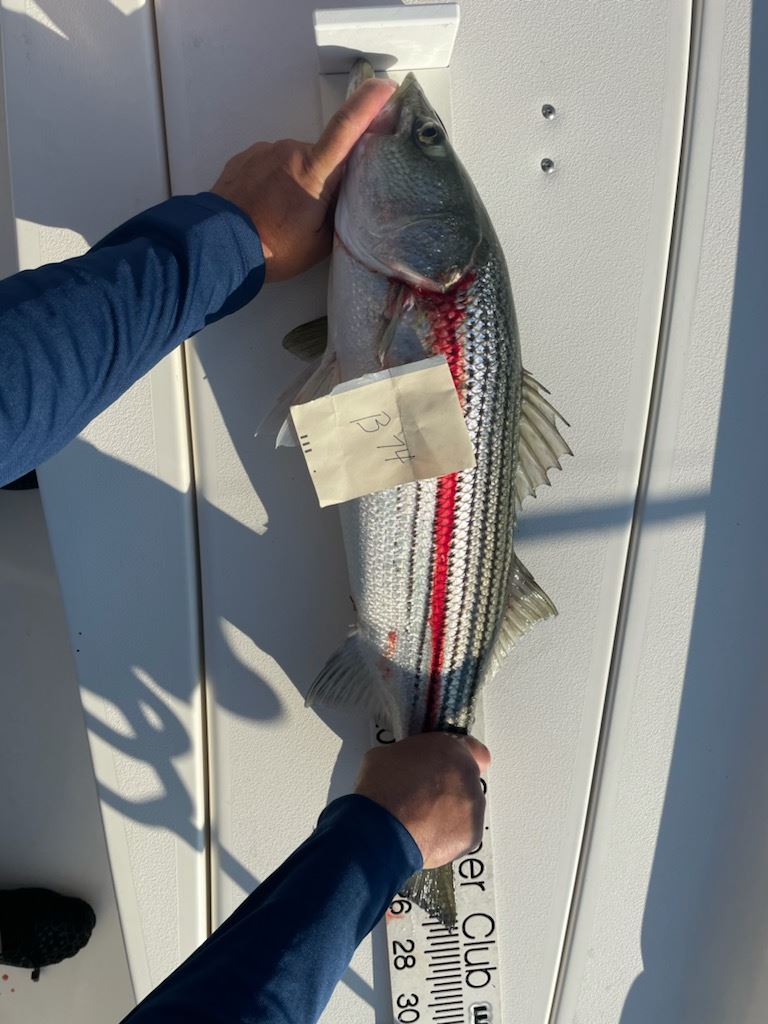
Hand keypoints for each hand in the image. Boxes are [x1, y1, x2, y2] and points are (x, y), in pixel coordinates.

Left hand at [211, 78, 395, 282]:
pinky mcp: (245, 156)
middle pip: (322, 156)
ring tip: (282, 215)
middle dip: (324, 177)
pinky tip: (264, 206)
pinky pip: (270, 164)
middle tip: (313, 214)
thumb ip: (340, 216)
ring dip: (296, 181)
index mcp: (314, 170)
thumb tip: (348, 197)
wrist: (218, 244)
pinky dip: (273, 182)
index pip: (347, 129)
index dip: (368, 105)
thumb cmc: (274, 248)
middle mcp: (290, 151)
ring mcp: (265, 151)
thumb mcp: (319, 243)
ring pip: (295, 161)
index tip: (385, 87)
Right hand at [354, 733, 489, 868]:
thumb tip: (402, 764)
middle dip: (449, 786)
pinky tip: (425, 834)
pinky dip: (448, 835)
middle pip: (467, 780)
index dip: (459, 758)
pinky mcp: (471, 835)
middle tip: (424, 795)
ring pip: (466, 807)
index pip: (474, 750)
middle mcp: (467, 775)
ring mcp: (472, 806)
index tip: (448, 765)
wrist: (384, 831)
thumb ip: (408, 755)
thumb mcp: (387, 754)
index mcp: (451, 749)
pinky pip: (462, 833)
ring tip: (420, 818)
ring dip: (450, 811)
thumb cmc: (383, 792)